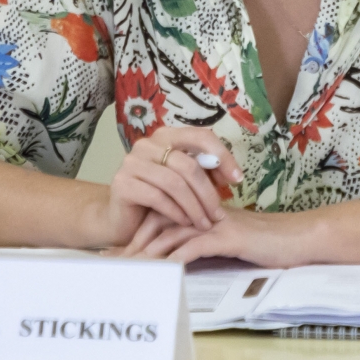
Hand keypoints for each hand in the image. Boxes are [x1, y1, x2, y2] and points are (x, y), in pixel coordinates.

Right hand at [93, 127, 242, 248]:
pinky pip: (157, 198)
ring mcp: (132, 163)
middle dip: (208, 193)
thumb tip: (232, 175)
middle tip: (218, 214)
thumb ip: (206, 173)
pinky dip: (176, 212)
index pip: (201, 136)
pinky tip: (185, 222)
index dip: (223, 156)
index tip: (237, 180)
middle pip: (189, 165)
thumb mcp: (186, 182)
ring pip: (175, 183)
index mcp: (166, 136)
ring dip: (195, 207)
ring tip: (205, 223)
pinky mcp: (122, 184)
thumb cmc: (159, 199)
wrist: (123, 220)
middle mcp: (146, 145)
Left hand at [111, 206, 311, 267]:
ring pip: (171, 234)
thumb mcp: (232, 243)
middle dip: (133, 244)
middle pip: (159, 223)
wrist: (300, 238)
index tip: (116, 253)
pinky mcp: (229, 237)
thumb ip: (207, 244)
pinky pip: (195, 246)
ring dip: (147, 253)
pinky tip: (161, 270)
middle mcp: (205, 213)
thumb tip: (181, 258)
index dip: (137, 235)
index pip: (162, 218)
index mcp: (202, 213)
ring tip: (127, 270)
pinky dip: (175, 258)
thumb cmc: (269, 244)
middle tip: (111, 262)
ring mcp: (216, 224)